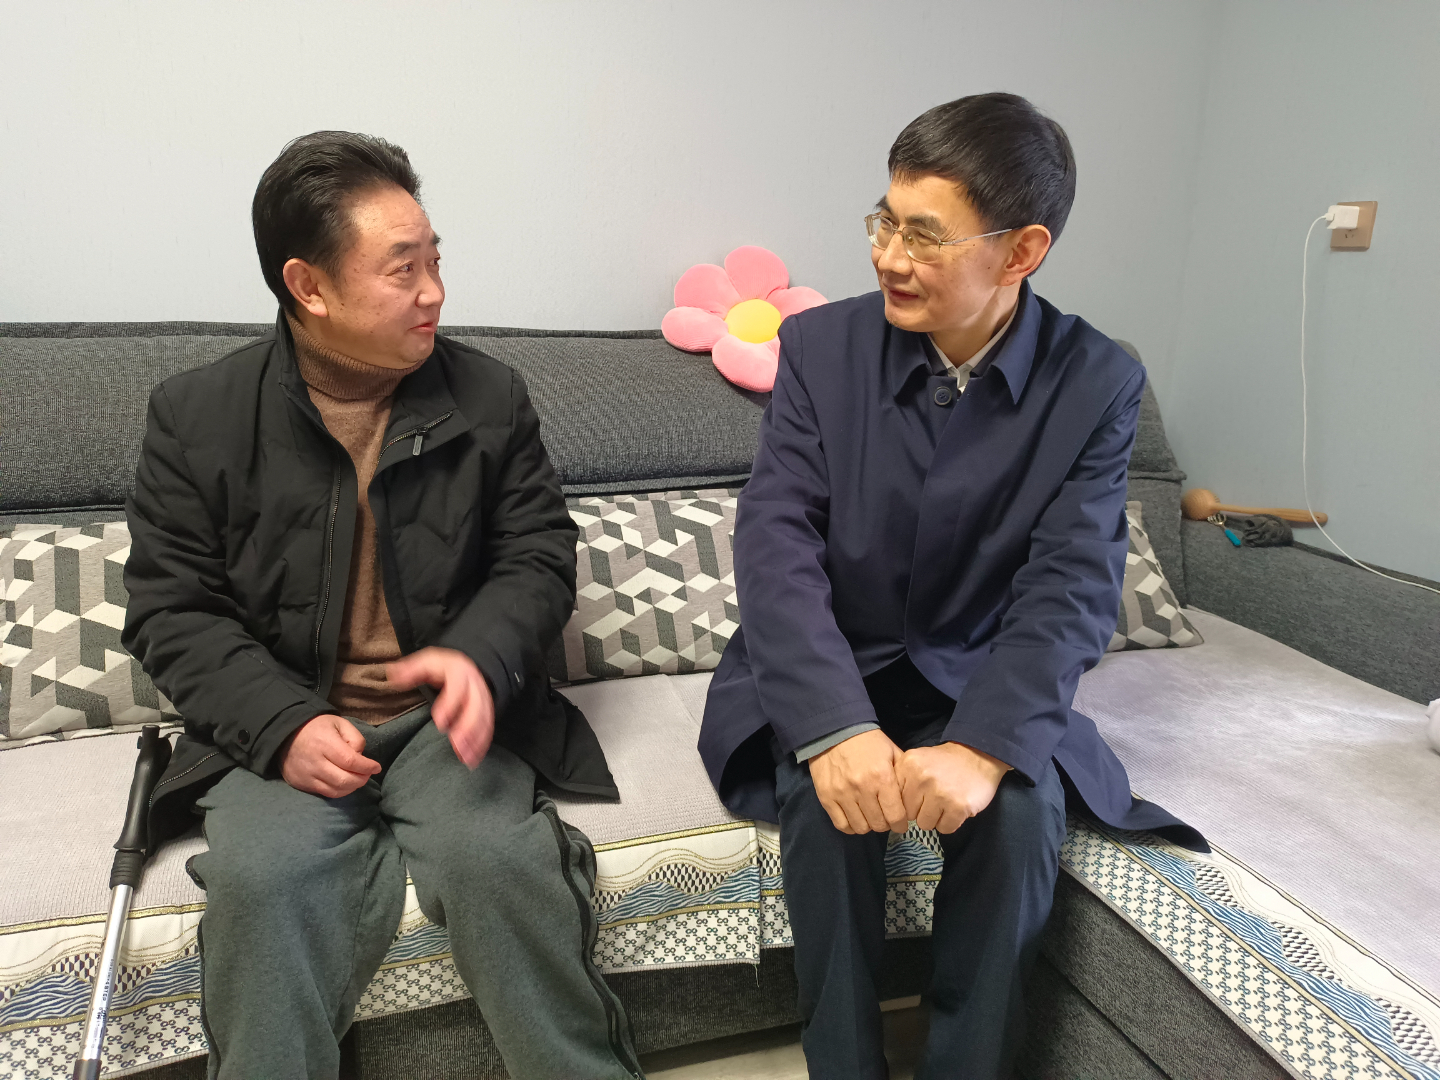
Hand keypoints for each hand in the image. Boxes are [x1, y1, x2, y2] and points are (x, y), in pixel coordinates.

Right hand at [279, 713, 380, 797]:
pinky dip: (339, 791)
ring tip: (358, 778)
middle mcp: (314, 761)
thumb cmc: (318, 727)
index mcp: (325, 743)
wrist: (286, 734)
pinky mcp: (300, 784)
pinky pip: (325, 793)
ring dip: (352, 787)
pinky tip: (345, 783)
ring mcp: (306, 775)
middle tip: (368, 774)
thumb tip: (362, 758)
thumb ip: (355, 739)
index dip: (367, 767)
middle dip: (362, 779)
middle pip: (344, 780)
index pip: (351, 761)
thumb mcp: (340, 724)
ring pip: (336, 790)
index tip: (376, 767)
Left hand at [387, 646, 493, 767]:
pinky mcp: (486, 713)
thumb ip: (411, 670)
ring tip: (466, 758)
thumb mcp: (427, 662)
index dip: (450, 705)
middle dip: (468, 727)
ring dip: (476, 740)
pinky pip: (487, 729)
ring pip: (484, 721)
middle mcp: (475, 687)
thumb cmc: (443, 668)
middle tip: (457, 743)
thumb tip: (392, 674)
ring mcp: (484, 700)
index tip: (440, 721)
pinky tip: (472, 759)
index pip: (458, 688)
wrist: (467, 666)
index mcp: (460, 673)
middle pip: (476, 707)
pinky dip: (481, 745)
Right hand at [808, 729, 908, 834]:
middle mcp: (862, 788)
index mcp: (882, 777)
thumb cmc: (868, 742)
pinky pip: (841, 824)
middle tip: (886, 818)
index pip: (895, 815)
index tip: (901, 823)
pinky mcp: (826, 797)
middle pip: (878, 824)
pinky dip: (851, 826)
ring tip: (870, 817)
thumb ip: (903, 775)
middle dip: (886, 824)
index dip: (901, 824)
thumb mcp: (892, 752)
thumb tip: (912, 797)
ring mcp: (842, 794)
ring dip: (868, 825)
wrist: (835, 730)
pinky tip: (856, 818)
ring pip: (860, 827)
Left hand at [896, 742, 1011, 833]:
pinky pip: (944, 829)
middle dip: (920, 811)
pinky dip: (950, 823)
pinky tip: (955, 808)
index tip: (917, 797)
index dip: (906, 802)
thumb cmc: (943, 762)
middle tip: (934, 799)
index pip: (894, 799)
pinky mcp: (958, 806)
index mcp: (908, 765)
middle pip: (909, 814)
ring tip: (945, 803)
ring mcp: (940, 793)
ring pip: (925, 824)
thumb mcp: (917, 761)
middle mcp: (921, 778)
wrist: (977, 756)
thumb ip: (901, 780)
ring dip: (935, 818)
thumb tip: (888, 808)